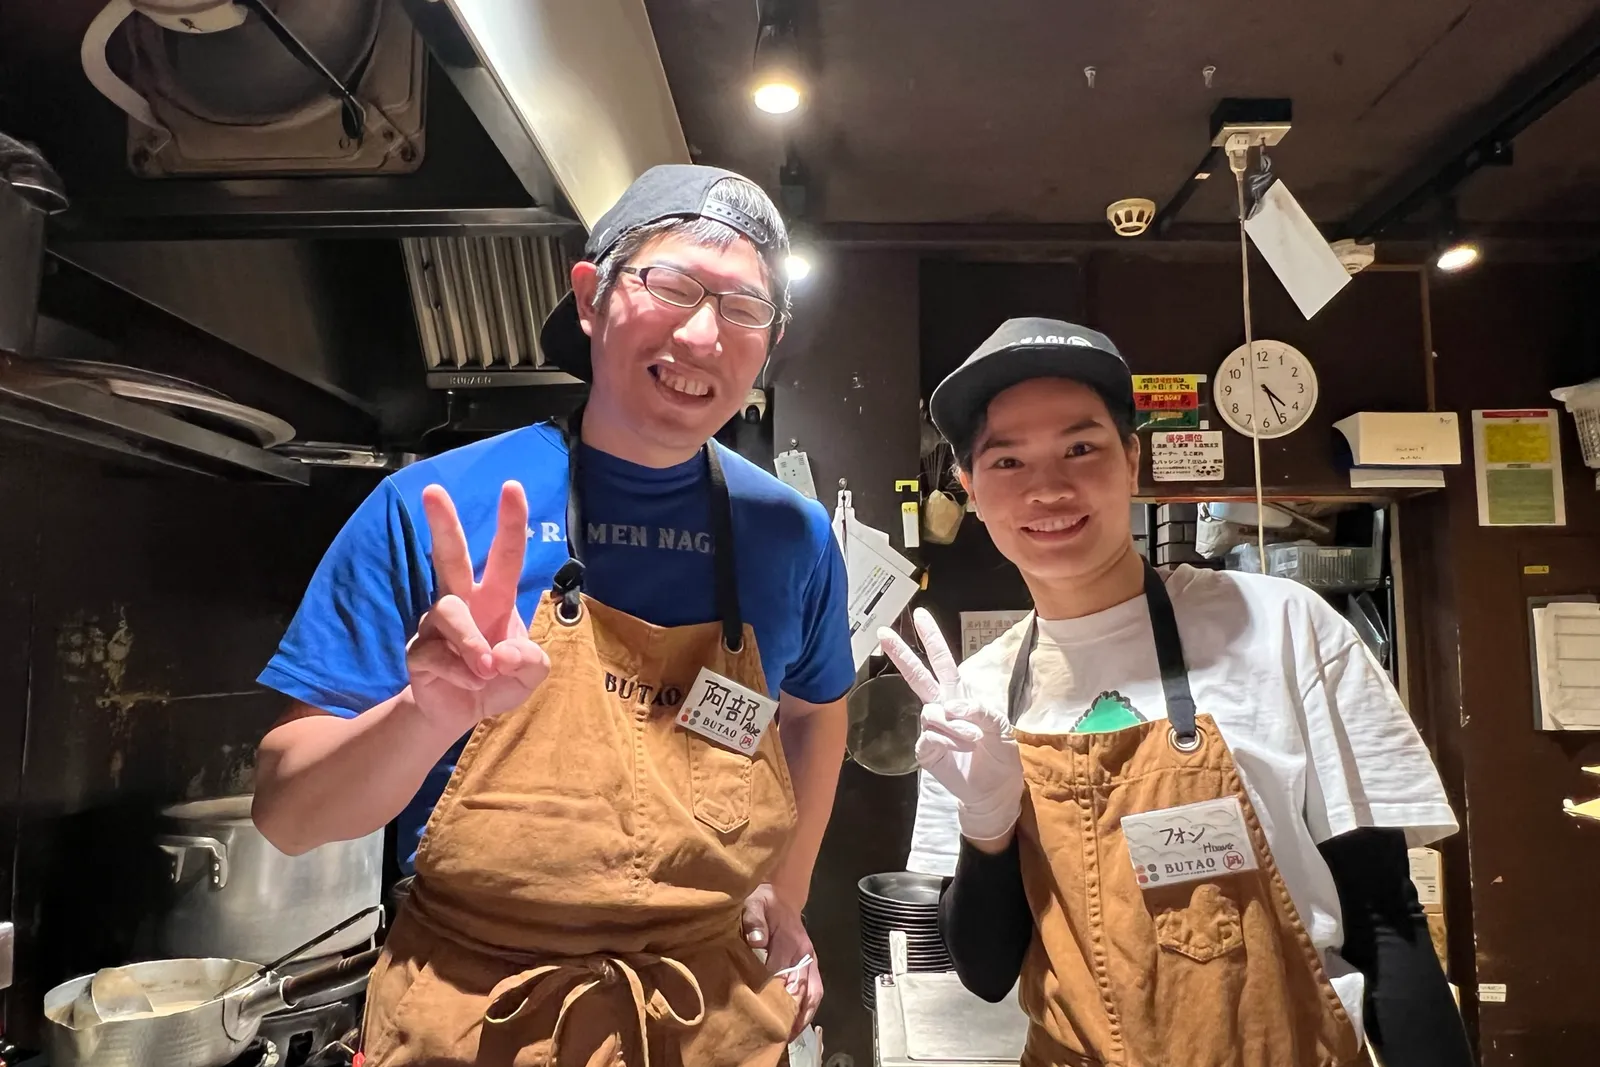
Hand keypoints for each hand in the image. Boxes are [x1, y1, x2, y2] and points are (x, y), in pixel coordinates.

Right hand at [408, 482, 551, 732]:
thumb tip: (502, 653)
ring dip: (472, 643)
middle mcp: (462, 600)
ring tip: (487, 669)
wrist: (461, 710)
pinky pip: (438, 655)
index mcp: (495, 596)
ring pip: (449, 613)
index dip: (510, 522)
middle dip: (444, 524)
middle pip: (450, 556)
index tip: (512, 486)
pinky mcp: (418, 649)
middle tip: (432, 491)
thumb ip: (530, 661)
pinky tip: (471, 683)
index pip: (505, 555)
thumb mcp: (530, 674)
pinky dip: (462, 674)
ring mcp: (436, 622)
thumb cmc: (499, 678)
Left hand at [742, 884, 821, 1040]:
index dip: (773, 992)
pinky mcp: (810, 966)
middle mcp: (805, 954)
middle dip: (790, 1011)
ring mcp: (810, 961)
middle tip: (776, 1033)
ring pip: (812, 994)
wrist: (781, 896)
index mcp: (791, 941)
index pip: (782, 972)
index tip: (762, 1011)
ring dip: (802, 1016)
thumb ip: (754, 920)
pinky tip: (796, 1025)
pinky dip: (807, 1010)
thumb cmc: (764, 902)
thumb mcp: (755, 904)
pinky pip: (815, 991)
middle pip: (801, 988)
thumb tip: (756, 940)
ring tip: (788, 1036)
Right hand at [877, 608, 1023, 842]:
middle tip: (883, 631)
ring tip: (973, 739)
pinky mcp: (926, 750)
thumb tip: (951, 706)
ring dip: (955, 726)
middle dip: (902, 653)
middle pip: (917, 675)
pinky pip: (929, 737)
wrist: (994, 790)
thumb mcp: (1002, 727)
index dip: (932, 638)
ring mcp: (932, 728)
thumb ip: (981, 710)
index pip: (943, 661)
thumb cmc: (1000, 754)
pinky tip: (960, 750)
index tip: (920, 614)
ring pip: (931, 712)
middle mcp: (942, 707)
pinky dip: (948, 742)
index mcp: (960, 695)